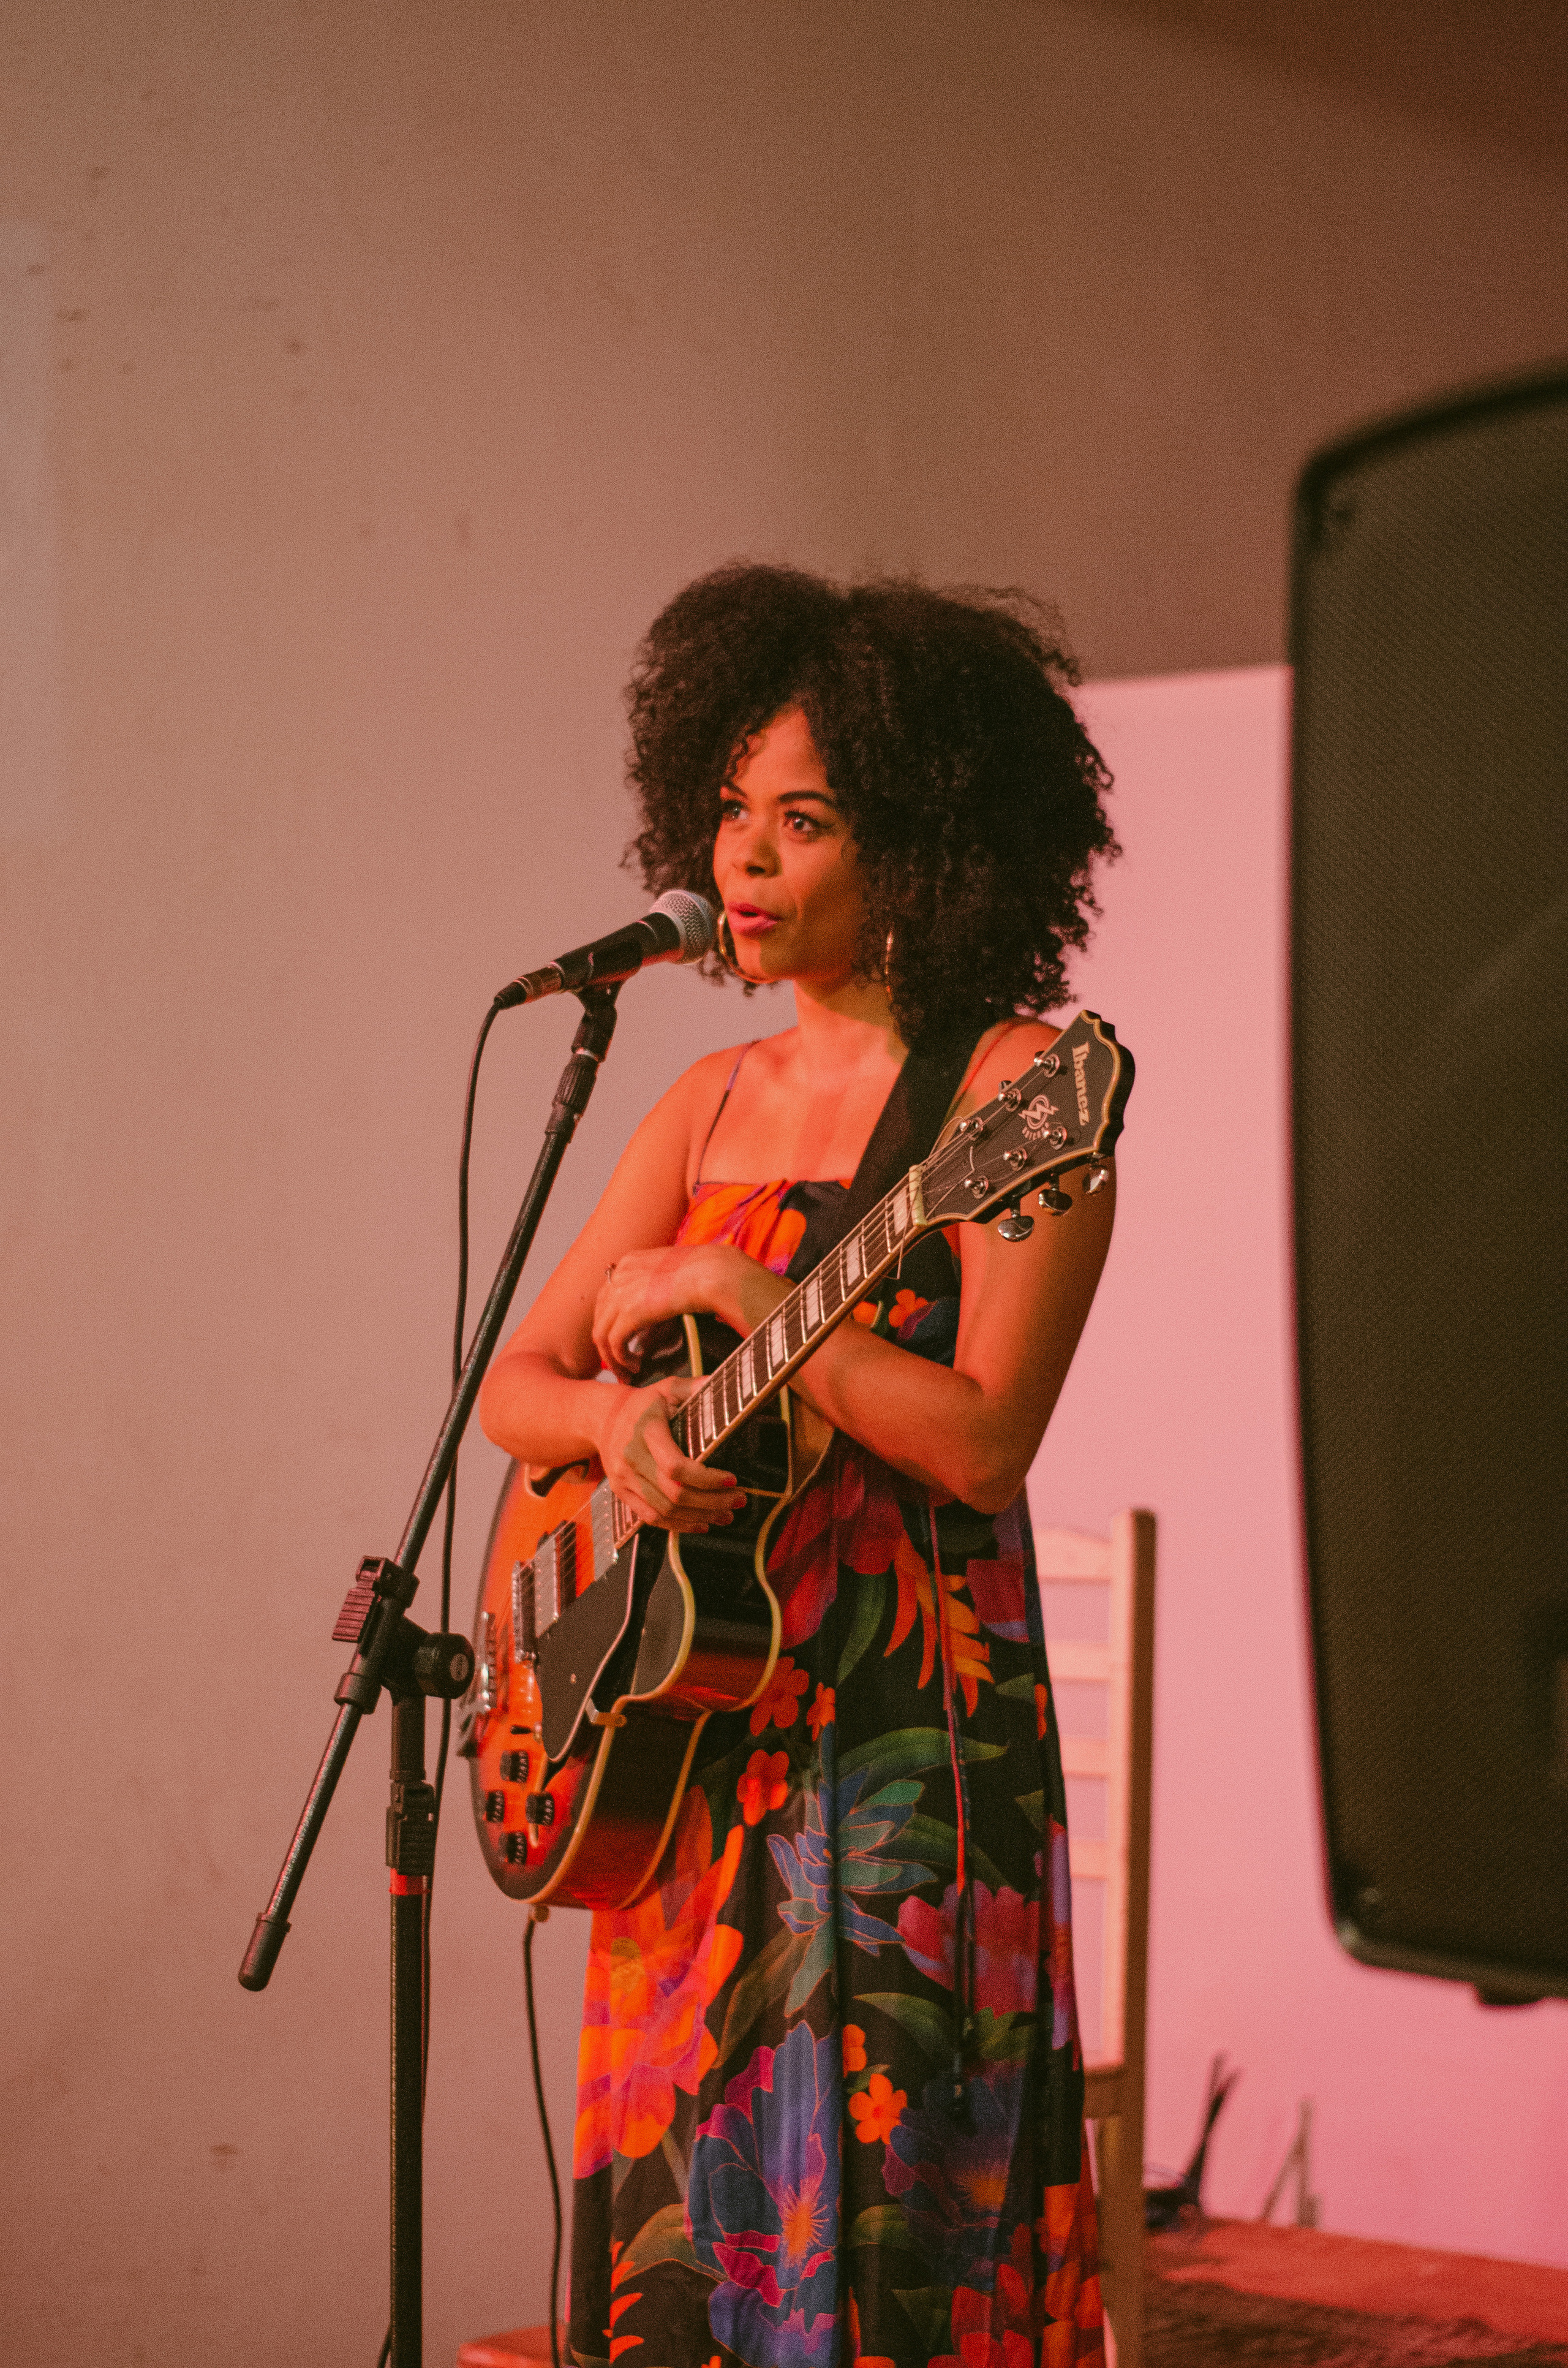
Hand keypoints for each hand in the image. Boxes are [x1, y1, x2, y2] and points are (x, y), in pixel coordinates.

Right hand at [590, 1374, 746, 1532]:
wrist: (604, 1418)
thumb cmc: (646, 1404)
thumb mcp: (668, 1388)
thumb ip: (694, 1387)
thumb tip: (722, 1385)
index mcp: (645, 1431)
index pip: (675, 1466)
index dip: (706, 1478)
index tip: (733, 1479)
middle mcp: (631, 1458)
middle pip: (674, 1493)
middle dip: (712, 1501)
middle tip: (740, 1499)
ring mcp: (624, 1479)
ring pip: (664, 1510)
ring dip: (700, 1516)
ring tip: (727, 1514)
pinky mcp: (622, 1493)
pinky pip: (651, 1518)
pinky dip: (679, 1525)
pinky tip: (702, 1523)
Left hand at [591, 1242, 783, 1378]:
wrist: (714, 1272)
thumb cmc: (709, 1271)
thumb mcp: (676, 1272)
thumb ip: (659, 1286)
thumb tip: (659, 1307)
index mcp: (630, 1261)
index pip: (608, 1295)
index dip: (611, 1320)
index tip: (622, 1340)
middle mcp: (620, 1273)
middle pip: (600, 1314)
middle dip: (607, 1341)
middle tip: (620, 1362)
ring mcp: (621, 1291)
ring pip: (601, 1332)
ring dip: (612, 1357)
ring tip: (627, 1372)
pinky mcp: (629, 1311)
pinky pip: (613, 1342)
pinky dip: (620, 1359)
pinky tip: (635, 1367)